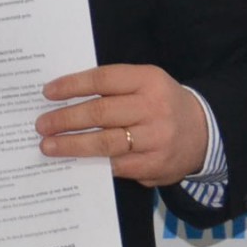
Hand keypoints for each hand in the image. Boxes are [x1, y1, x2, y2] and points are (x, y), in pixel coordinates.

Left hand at [37, 64, 208, 186]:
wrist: (204, 132)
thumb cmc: (161, 103)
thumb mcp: (145, 83)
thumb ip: (112, 87)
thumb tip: (64, 98)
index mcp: (148, 80)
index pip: (103, 79)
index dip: (72, 85)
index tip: (47, 92)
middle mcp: (154, 108)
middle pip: (101, 113)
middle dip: (66, 119)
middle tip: (41, 125)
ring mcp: (156, 139)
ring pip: (106, 143)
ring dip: (72, 145)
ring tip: (49, 146)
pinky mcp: (155, 165)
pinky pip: (117, 166)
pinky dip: (94, 164)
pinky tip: (75, 163)